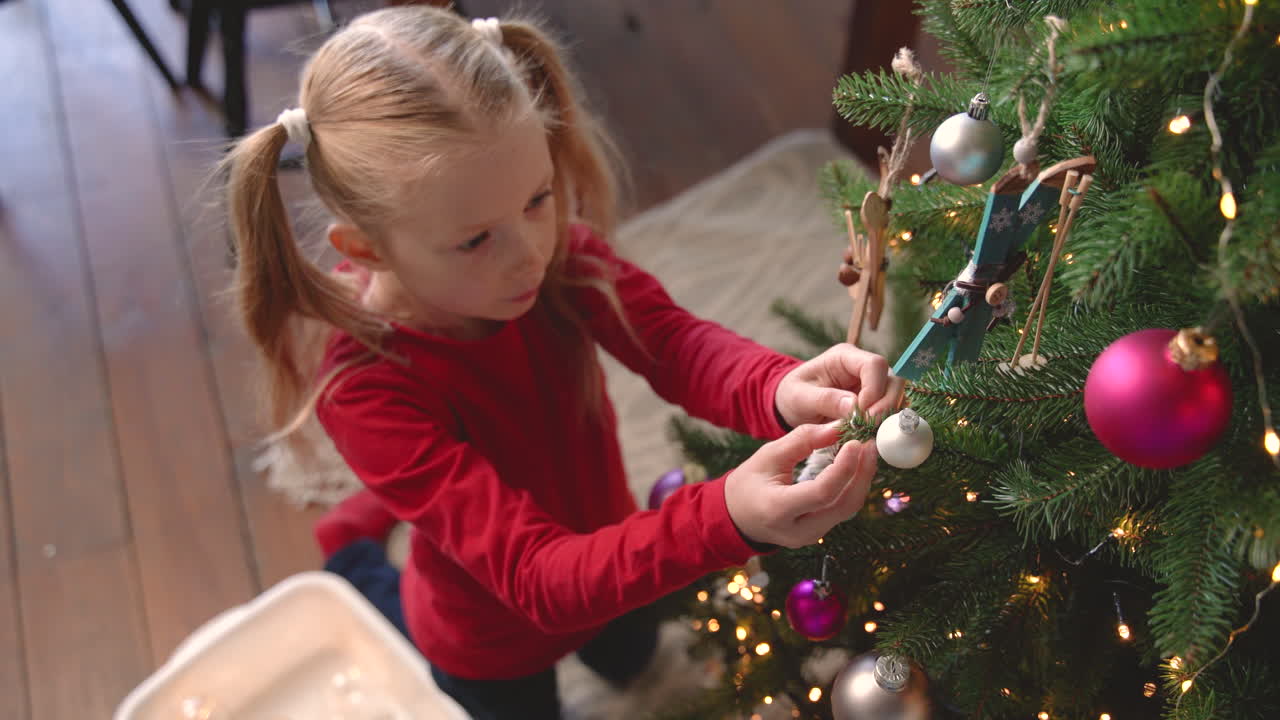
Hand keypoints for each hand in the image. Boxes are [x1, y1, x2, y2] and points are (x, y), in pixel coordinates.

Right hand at [725, 422, 876, 548]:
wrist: (737, 516)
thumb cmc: (749, 483)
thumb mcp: (768, 455)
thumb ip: (802, 440)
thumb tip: (838, 427)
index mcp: (778, 510)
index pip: (822, 493)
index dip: (843, 468)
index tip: (856, 443)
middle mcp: (798, 530)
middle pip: (843, 505)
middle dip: (861, 473)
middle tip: (869, 444)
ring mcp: (811, 536)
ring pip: (847, 509)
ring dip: (861, 479)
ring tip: (867, 451)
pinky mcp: (819, 533)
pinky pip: (842, 510)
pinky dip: (853, 486)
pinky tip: (857, 466)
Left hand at [775, 343, 894, 427]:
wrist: (791, 406)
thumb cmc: (792, 395)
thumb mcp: (800, 397)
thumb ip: (825, 399)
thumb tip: (855, 405)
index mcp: (844, 357)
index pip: (874, 364)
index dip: (874, 388)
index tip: (862, 412)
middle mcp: (862, 367)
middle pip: (892, 379)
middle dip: (886, 404)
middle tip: (870, 426)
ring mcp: (870, 385)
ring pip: (895, 396)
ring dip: (887, 415)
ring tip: (870, 432)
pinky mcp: (873, 402)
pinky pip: (889, 410)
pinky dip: (885, 423)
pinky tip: (872, 434)